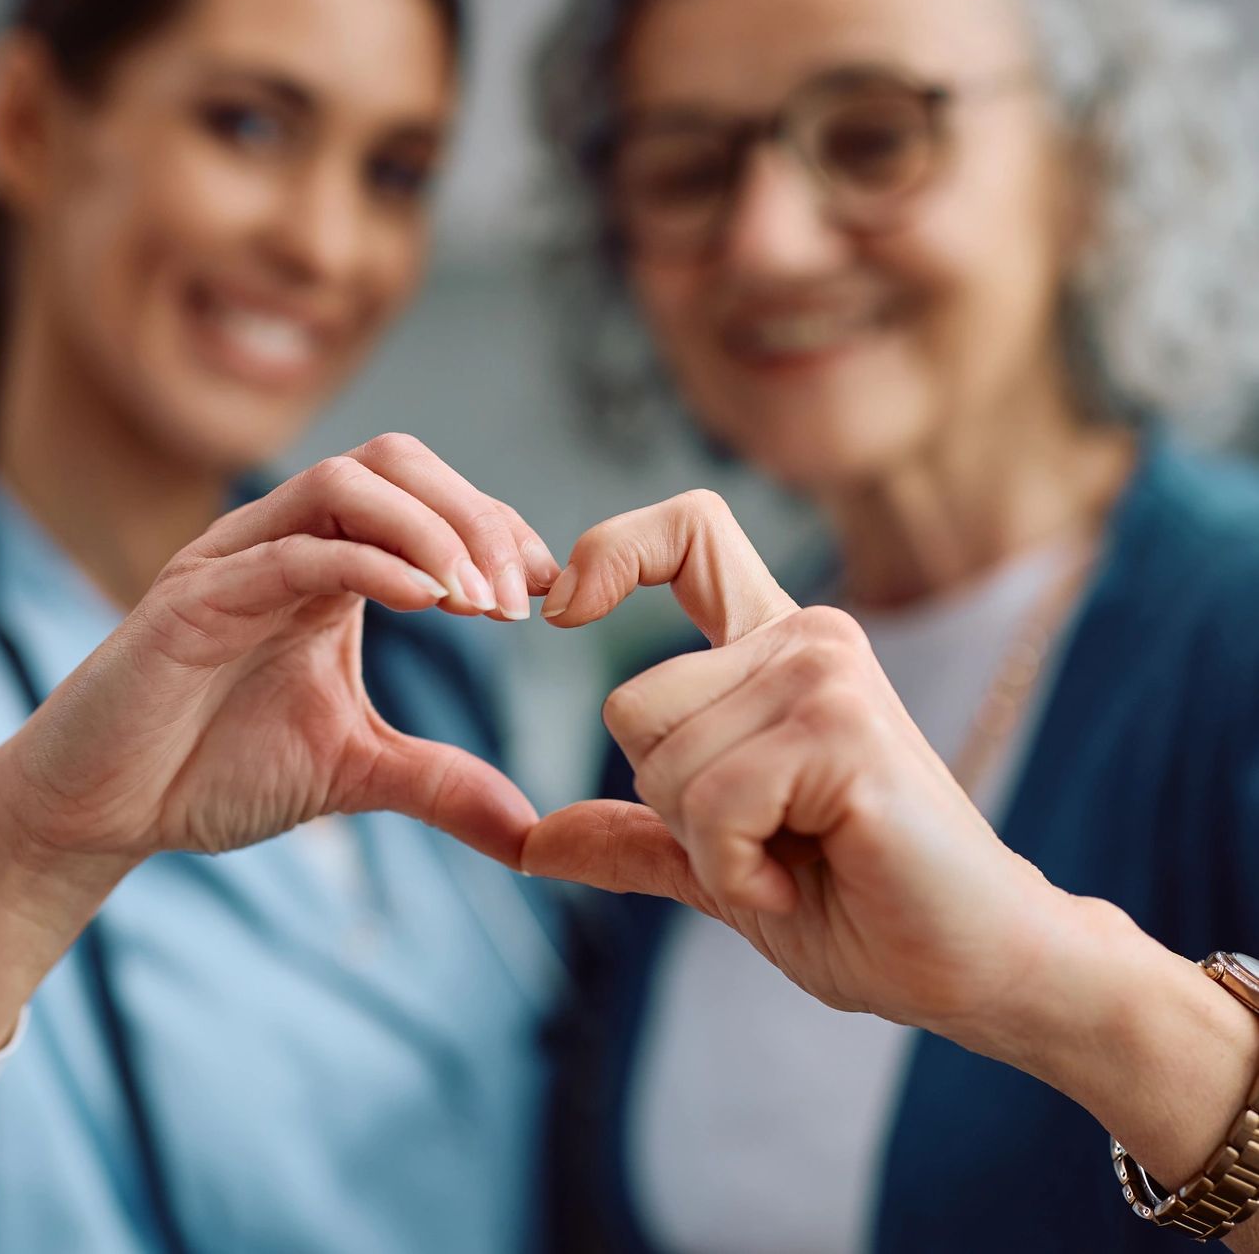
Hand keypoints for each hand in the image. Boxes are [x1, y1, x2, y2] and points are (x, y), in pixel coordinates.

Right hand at [0, 433, 558, 871]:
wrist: (101, 812)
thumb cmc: (215, 770)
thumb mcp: (355, 771)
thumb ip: (440, 783)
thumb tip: (530, 830)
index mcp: (328, 565)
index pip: (428, 501)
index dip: (497, 529)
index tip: (550, 591)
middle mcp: (286, 541)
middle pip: (395, 462)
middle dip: (474, 515)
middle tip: (522, 594)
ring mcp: (238, 558)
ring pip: (348, 482)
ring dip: (433, 531)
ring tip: (484, 604)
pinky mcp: (195, 595)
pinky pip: (296, 549)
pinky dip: (372, 562)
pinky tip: (427, 602)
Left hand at [525, 490, 1072, 1049]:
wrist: (973, 967)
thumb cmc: (859, 905)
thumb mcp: (718, 863)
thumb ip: (632, 834)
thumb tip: (526, 841)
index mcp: (775, 650)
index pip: (687, 533)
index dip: (612, 550)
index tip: (565, 608)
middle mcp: (804, 640)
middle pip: (632, 705)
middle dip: (672, 804)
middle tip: (768, 840)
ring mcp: (826, 675)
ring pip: (663, 763)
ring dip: (711, 848)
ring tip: (795, 860)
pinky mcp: (844, 731)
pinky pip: (714, 806)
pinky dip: (738, 873)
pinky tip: (806, 880)